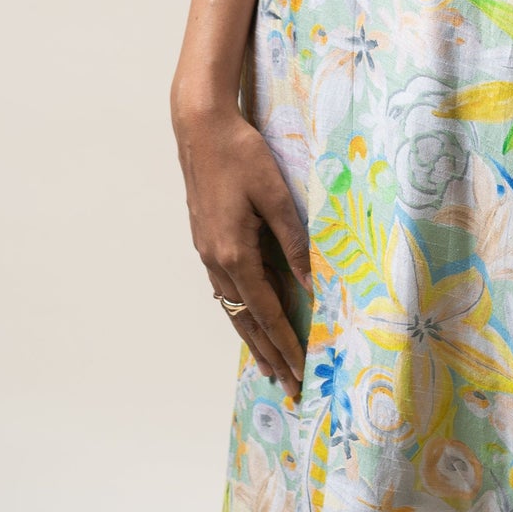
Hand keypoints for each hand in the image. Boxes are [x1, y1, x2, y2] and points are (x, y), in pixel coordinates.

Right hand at [172, 98, 312, 399]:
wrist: (201, 128)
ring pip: (233, 308)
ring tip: (269, 364)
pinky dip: (240, 311)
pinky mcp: (206, 241)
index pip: (266, 311)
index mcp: (234, 253)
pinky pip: (225, 289)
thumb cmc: (241, 155)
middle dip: (269, 354)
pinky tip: (249, 316)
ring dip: (253, 338)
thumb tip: (311, 282)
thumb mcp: (275, 195)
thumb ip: (294, 240)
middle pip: (246, 320)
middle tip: (287, 385)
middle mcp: (216, 261)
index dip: (286, 342)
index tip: (301, 369)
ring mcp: (207, 253)